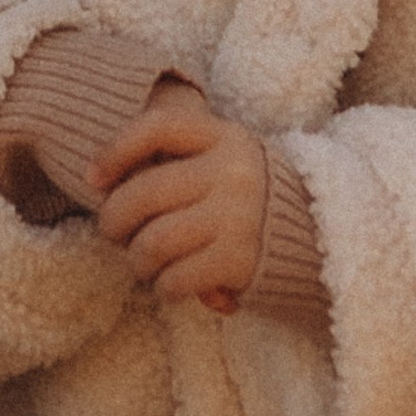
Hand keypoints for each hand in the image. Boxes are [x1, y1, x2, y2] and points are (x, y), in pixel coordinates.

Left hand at [90, 82, 269, 310]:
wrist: (324, 237)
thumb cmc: (251, 199)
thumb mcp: (226, 161)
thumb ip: (178, 162)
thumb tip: (102, 184)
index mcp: (225, 137)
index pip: (156, 128)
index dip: (115, 150)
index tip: (92, 178)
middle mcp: (231, 171)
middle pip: (142, 193)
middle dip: (114, 221)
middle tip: (114, 234)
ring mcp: (237, 216)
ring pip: (152, 241)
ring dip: (137, 261)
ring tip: (144, 264)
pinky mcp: (241, 260)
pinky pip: (175, 278)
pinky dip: (165, 287)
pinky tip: (172, 285)